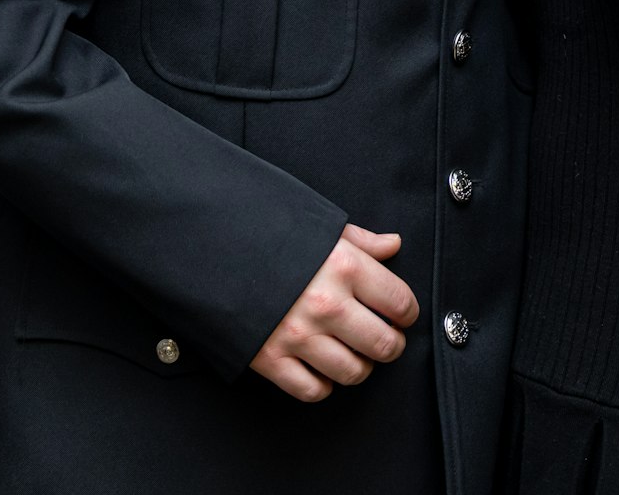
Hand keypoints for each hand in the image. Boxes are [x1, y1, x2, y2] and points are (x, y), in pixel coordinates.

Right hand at [250, 224, 419, 401]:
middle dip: (390, 344)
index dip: (408, 312)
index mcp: (343, 265)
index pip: (399, 302)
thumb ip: (360, 240)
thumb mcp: (320, 228)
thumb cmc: (268, 233)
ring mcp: (298, 335)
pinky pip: (313, 390)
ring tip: (354, 352)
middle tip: (384, 337)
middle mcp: (326, 304)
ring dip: (360, 366)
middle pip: (383, 344)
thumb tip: (392, 245)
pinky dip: (323, 385)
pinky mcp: (271, 359)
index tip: (402, 314)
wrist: (210, 246)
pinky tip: (321, 366)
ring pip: (353, 372)